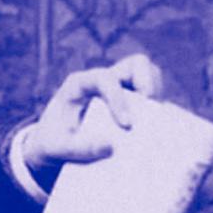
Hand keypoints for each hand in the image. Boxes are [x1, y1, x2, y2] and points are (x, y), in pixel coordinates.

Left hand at [21, 54, 163, 175]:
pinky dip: (158, 107)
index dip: (118, 97)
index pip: (104, 79)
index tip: (127, 124)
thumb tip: (111, 147)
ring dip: (158, 92)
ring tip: (160, 116)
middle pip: (136, 64)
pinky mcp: (130, 103)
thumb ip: (79, 148)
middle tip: (153, 107)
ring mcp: (120, 89)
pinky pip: (152, 96)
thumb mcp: (57, 148)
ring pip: (149, 74)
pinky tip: (159, 128)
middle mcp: (103, 80)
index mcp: (80, 84)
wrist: (53, 143)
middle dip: (148, 81)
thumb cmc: (53, 141)